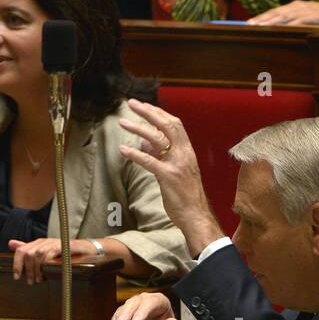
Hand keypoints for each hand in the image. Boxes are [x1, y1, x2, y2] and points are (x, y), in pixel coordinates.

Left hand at [8, 237, 100, 284]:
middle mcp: (44, 242)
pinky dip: (46, 262)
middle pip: (27, 253)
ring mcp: (54, 243)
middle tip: (31, 281)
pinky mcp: (64, 246)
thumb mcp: (46, 251)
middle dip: (27, 269)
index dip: (16, 264)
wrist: (87, 249)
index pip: (21, 250)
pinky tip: (47, 272)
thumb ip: (29, 248)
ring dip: (36, 269)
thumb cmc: (67, 253)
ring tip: (39, 279)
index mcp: (38, 243)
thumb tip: (10, 243)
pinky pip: (50, 252)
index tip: (16, 277)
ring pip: (36, 254)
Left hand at [117, 98, 223, 255]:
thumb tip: (144, 142)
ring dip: (138, 128)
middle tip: (131, 104)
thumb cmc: (186, 195)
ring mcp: (177, 165)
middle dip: (148, 112)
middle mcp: (184, 154)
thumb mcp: (174, 171)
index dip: (158, 113)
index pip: (174, 124)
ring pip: (157, 139)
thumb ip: (160, 155)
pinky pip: (150, 161)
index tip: (144, 105)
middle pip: (166, 125)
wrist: (196, 215)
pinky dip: (135, 154)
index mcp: (187, 151)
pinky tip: (123, 150)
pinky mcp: (168, 177)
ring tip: (122, 122)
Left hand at [247, 0, 318, 27]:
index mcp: (296, 7)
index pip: (275, 12)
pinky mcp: (314, 16)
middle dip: (260, 19)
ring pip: (283, 16)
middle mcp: (298, 6)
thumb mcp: (311, 20)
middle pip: (275, 13)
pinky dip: (286, 24)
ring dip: (269, 21)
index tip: (249, 23)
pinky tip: (278, 28)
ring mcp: (306, 11)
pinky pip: (297, 21)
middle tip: (247, 25)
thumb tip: (285, 32)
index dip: (262, 17)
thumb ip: (298, 24)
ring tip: (257, 26)